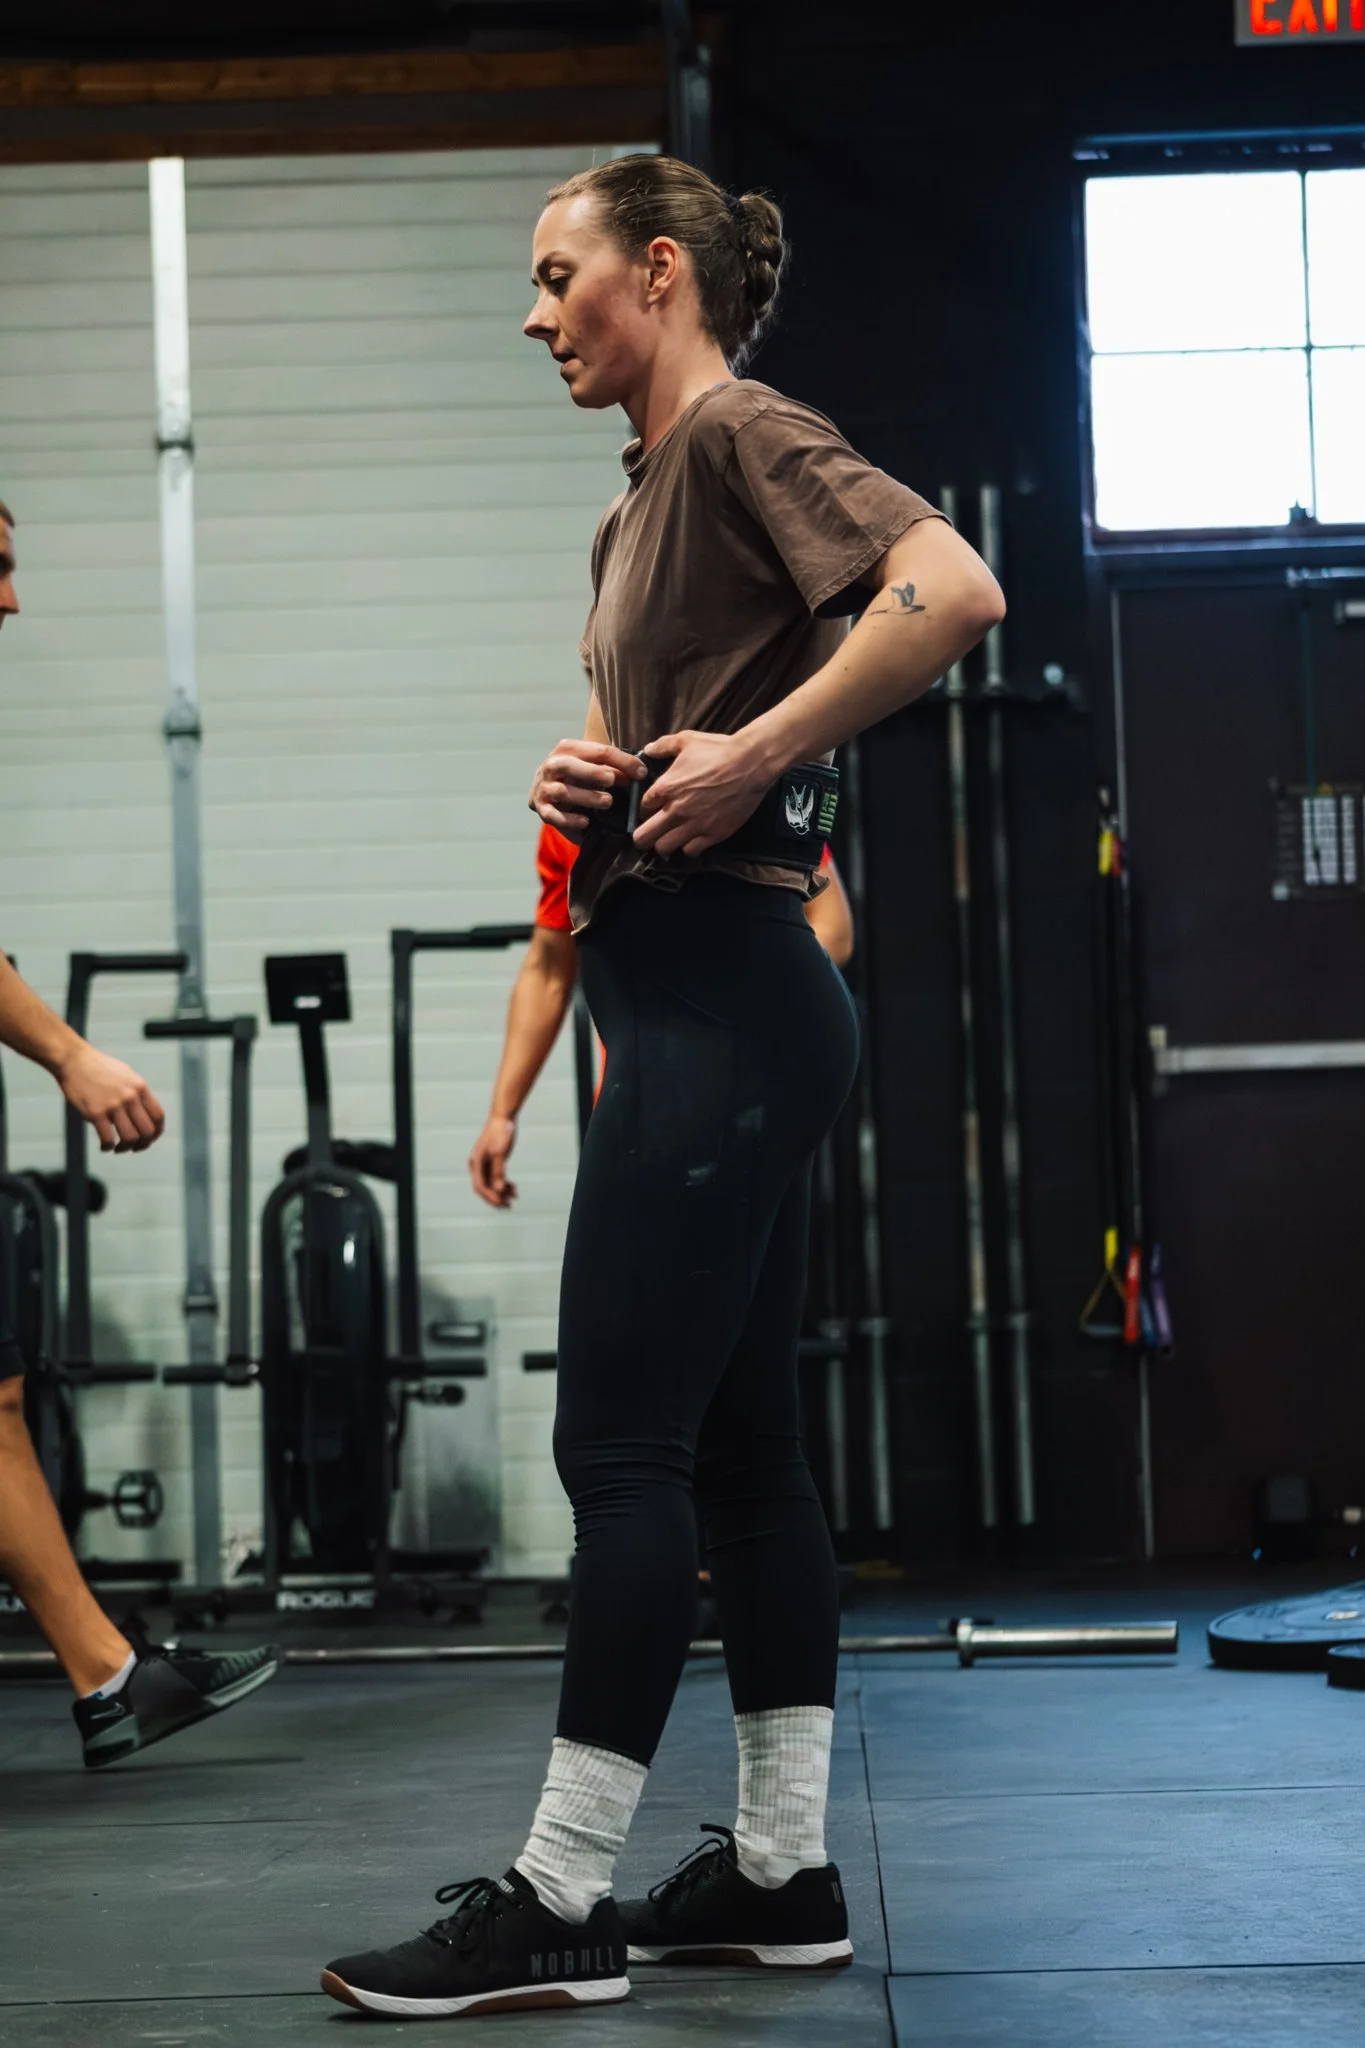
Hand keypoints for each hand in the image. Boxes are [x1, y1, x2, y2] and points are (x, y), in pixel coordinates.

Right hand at [57, 1044, 165, 1153]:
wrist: (73, 1060)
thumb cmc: (99, 1068)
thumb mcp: (126, 1075)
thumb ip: (136, 1094)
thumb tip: (144, 1115)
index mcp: (140, 1087)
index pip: (158, 1116)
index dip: (157, 1132)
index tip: (149, 1138)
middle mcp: (130, 1096)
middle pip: (147, 1131)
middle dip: (143, 1144)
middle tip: (135, 1148)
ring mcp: (113, 1105)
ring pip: (130, 1138)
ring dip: (125, 1148)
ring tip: (118, 1148)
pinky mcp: (95, 1113)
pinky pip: (108, 1139)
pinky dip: (108, 1147)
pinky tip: (104, 1146)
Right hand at [468, 1113, 518, 1208]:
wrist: (503, 1117)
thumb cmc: (500, 1132)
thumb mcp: (500, 1152)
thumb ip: (499, 1171)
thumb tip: (499, 1188)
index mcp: (475, 1162)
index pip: (480, 1186)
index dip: (490, 1197)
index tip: (502, 1203)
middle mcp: (477, 1165)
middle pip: (484, 1188)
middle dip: (496, 1198)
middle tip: (508, 1206)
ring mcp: (484, 1164)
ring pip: (491, 1184)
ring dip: (502, 1192)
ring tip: (514, 1197)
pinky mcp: (492, 1161)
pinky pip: (496, 1177)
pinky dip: (504, 1184)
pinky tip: (514, 1188)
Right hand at [529, 737, 646, 843]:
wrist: (549, 794)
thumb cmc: (579, 778)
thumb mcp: (597, 769)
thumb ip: (614, 769)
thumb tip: (638, 772)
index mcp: (567, 749)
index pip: (595, 750)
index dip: (620, 760)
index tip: (640, 772)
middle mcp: (551, 765)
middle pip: (568, 765)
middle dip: (592, 772)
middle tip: (612, 780)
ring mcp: (543, 788)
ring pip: (562, 791)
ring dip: (586, 797)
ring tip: (607, 802)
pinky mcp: (541, 808)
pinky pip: (553, 815)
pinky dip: (570, 820)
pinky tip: (585, 822)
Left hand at [631, 730, 773, 858]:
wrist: (751, 764)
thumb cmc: (720, 751)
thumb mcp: (687, 740)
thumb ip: (663, 746)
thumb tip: (649, 750)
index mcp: (665, 788)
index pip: (641, 808)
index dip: (644, 810)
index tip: (650, 810)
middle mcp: (676, 810)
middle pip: (644, 836)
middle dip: (642, 837)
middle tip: (646, 836)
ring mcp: (694, 825)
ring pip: (664, 848)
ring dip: (663, 845)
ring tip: (668, 839)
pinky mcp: (713, 834)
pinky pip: (691, 851)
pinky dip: (688, 848)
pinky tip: (692, 839)